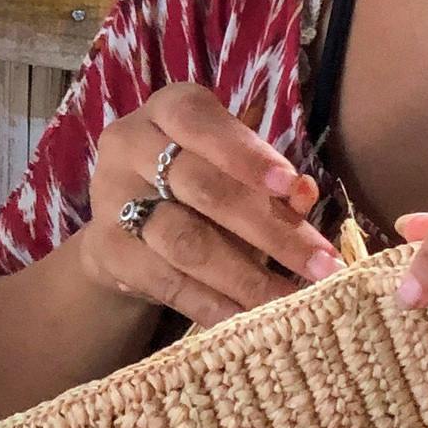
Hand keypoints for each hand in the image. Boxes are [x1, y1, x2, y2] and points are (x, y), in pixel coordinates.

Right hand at [79, 82, 341, 327]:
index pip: (204, 124)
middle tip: (322, 264)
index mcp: (169, 109)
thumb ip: (271, 180)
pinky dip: (213, 304)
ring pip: (185, 241)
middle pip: (203, 188)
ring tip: (293, 300)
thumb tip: (304, 194)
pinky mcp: (105, 250)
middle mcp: (130, 145)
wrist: (125, 223)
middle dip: (270, 230)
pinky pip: (166, 282)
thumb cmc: (198, 181)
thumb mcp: (234, 167)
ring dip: (246, 276)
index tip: (292, 185)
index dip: (248, 155)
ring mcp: (112, 198)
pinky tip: (249, 318)